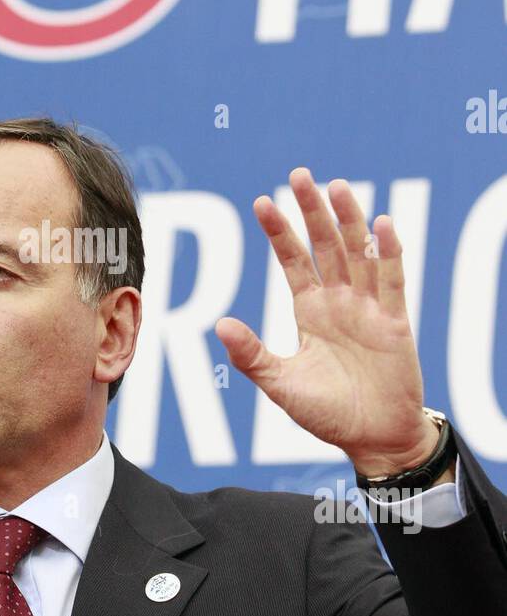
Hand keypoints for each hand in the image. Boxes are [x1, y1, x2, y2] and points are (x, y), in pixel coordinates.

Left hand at [215, 168, 440, 476]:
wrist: (373, 440)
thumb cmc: (327, 413)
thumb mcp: (280, 384)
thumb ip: (251, 355)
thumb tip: (219, 324)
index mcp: (310, 311)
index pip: (293, 261)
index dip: (280, 232)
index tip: (262, 202)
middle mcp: (339, 302)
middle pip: (325, 246)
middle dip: (312, 211)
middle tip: (300, 175)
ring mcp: (368, 309)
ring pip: (358, 254)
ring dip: (349, 221)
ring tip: (337, 187)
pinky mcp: (395, 323)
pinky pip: (393, 282)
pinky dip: (389, 253)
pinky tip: (383, 224)